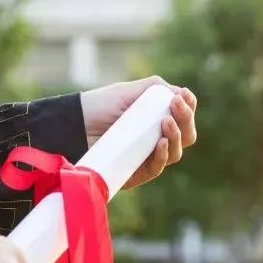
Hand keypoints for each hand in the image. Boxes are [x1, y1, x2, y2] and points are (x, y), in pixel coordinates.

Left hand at [79, 75, 197, 189]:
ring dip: (176, 137)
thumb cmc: (100, 106)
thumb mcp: (128, 92)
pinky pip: (156, 168)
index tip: (184, 97)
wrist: (73, 124)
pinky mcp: (134, 173)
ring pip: (176, 153)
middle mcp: (156, 140)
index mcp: (158, 119)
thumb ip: (155, 88)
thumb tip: (183, 95)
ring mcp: (146, 157)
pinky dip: (163, 156)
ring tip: (166, 123)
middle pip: (186, 136)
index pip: (183, 118)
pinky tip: (162, 143)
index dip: (189, 108)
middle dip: (186, 121)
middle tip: (176, 107)